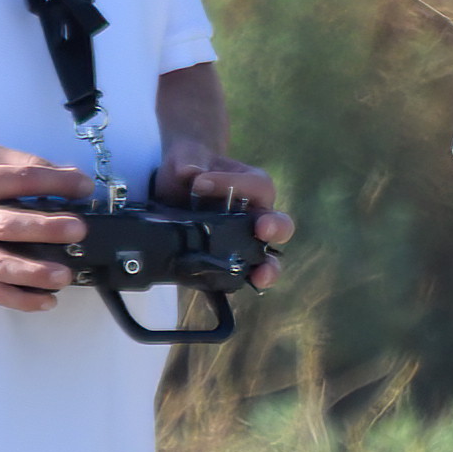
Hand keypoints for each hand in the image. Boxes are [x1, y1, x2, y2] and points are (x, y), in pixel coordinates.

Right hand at [0, 144, 93, 308]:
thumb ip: (19, 164)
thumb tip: (66, 176)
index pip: (20, 180)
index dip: (57, 183)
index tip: (84, 187)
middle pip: (10, 225)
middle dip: (48, 229)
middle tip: (78, 230)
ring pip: (0, 265)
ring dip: (35, 273)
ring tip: (64, 274)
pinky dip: (20, 300)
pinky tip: (46, 300)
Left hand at [157, 148, 293, 285]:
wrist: (173, 185)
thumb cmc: (191, 167)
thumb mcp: (187, 158)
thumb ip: (187, 162)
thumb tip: (189, 173)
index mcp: (255, 186)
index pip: (258, 186)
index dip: (233, 183)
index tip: (200, 182)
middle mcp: (256, 216)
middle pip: (279, 225)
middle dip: (275, 228)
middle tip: (262, 229)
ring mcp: (244, 242)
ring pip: (266, 259)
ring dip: (266, 269)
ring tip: (260, 276)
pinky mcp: (224, 260)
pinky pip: (233, 277)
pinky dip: (229, 286)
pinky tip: (219, 293)